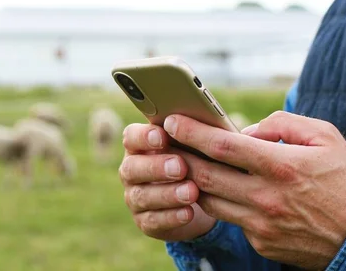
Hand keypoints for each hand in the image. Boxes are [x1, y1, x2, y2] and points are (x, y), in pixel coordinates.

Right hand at [119, 123, 216, 241]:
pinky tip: (189, 213)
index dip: (143, 137)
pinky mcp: (144, 221)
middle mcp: (131, 170)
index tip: (163, 136)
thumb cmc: (196, 160)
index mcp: (140, 146)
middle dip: (156, 167)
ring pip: (142, 196)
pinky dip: (171, 217)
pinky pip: (153, 221)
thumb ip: (196, 134)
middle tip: (181, 166)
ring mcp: (135, 197)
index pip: (131, 136)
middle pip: (132, 168)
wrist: (200, 197)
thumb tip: (214, 125)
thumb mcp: (196, 146)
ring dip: (167, 194)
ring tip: (192, 192)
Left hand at [163, 111, 345, 268]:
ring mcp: (261, 224)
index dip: (192, 132)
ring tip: (183, 164)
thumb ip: (282, 125)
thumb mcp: (324, 137)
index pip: (223, 146)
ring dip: (192, 181)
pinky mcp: (261, 242)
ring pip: (210, 200)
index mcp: (282, 166)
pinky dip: (222, 202)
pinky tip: (219, 189)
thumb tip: (247, 130)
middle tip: (164, 141)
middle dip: (178, 156)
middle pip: (206, 175)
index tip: (172, 120)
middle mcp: (267, 197)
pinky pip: (231, 219)